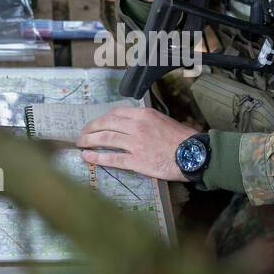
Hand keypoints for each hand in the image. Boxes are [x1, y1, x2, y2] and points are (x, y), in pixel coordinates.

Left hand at [76, 106, 199, 180]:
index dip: (102, 118)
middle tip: (82, 134)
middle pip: (106, 124)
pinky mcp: (137, 161)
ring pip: (106, 139)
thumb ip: (146, 121)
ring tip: (80, 144)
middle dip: (90, 128)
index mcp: (144, 114)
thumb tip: (132, 124)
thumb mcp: (163, 121)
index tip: (97, 123)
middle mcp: (137, 126)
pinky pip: (112, 158)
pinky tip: (87, 157)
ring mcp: (135, 143)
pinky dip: (97, 157)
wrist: (193, 154)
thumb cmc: (182, 139)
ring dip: (89, 141)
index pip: (116, 113)